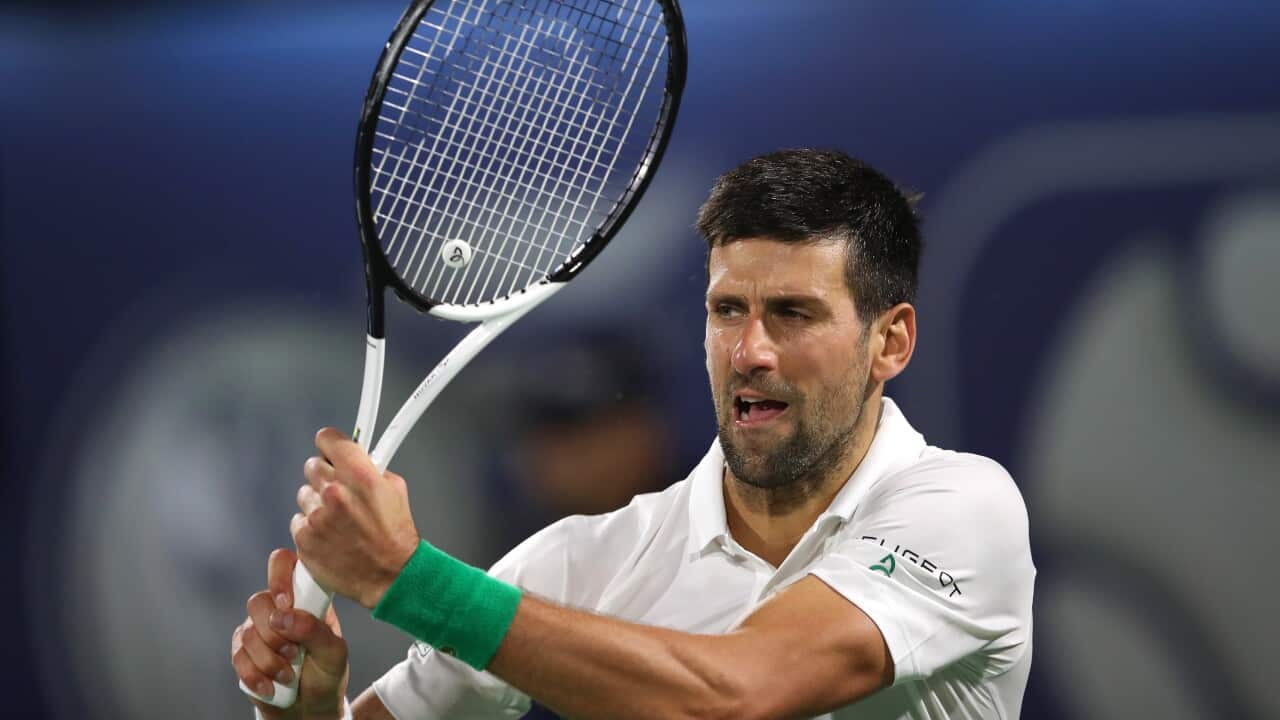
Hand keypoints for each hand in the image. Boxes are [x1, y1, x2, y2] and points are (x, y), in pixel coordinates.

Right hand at [231, 548, 349, 718]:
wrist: (308, 706)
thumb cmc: (326, 673)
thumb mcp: (334, 653)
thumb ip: (314, 630)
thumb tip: (283, 615)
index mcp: (305, 597)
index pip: (284, 564)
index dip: (280, 577)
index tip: (286, 604)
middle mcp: (278, 607)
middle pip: (258, 602)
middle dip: (274, 633)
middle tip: (294, 653)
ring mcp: (257, 628)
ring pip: (248, 632)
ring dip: (269, 660)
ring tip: (289, 675)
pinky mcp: (242, 652)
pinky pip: (238, 656)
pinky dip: (255, 675)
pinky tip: (271, 686)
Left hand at [292, 427, 420, 608]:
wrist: (391, 575)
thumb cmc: (396, 536)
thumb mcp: (395, 489)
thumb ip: (371, 468)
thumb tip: (357, 457)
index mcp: (358, 475)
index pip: (327, 439)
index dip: (331, 444)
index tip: (332, 449)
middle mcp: (334, 492)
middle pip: (313, 465)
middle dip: (326, 475)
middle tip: (341, 490)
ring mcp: (316, 517)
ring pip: (305, 495)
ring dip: (318, 502)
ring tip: (339, 519)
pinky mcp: (304, 539)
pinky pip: (299, 521)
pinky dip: (312, 526)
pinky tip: (331, 535)